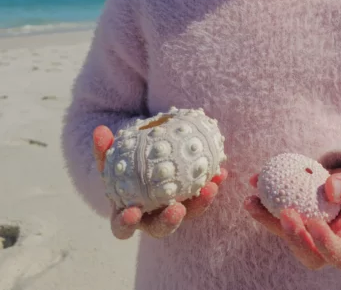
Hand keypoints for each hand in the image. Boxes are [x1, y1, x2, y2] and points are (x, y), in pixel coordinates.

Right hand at [93, 125, 226, 239]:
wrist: (144, 164)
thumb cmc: (123, 166)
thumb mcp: (112, 159)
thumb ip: (104, 149)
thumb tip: (100, 132)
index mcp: (126, 214)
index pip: (123, 226)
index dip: (126, 223)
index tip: (132, 213)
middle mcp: (151, 218)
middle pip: (160, 228)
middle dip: (170, 221)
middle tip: (177, 208)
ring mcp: (173, 211)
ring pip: (188, 214)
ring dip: (201, 203)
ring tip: (211, 186)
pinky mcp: (192, 201)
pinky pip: (202, 196)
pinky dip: (211, 185)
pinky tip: (221, 172)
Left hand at [244, 162, 340, 270]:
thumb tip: (330, 188)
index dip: (326, 247)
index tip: (315, 223)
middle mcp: (329, 243)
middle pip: (309, 255)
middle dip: (293, 238)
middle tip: (285, 213)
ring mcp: (310, 233)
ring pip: (288, 235)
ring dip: (268, 219)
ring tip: (252, 201)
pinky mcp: (297, 219)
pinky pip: (278, 213)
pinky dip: (265, 199)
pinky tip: (254, 181)